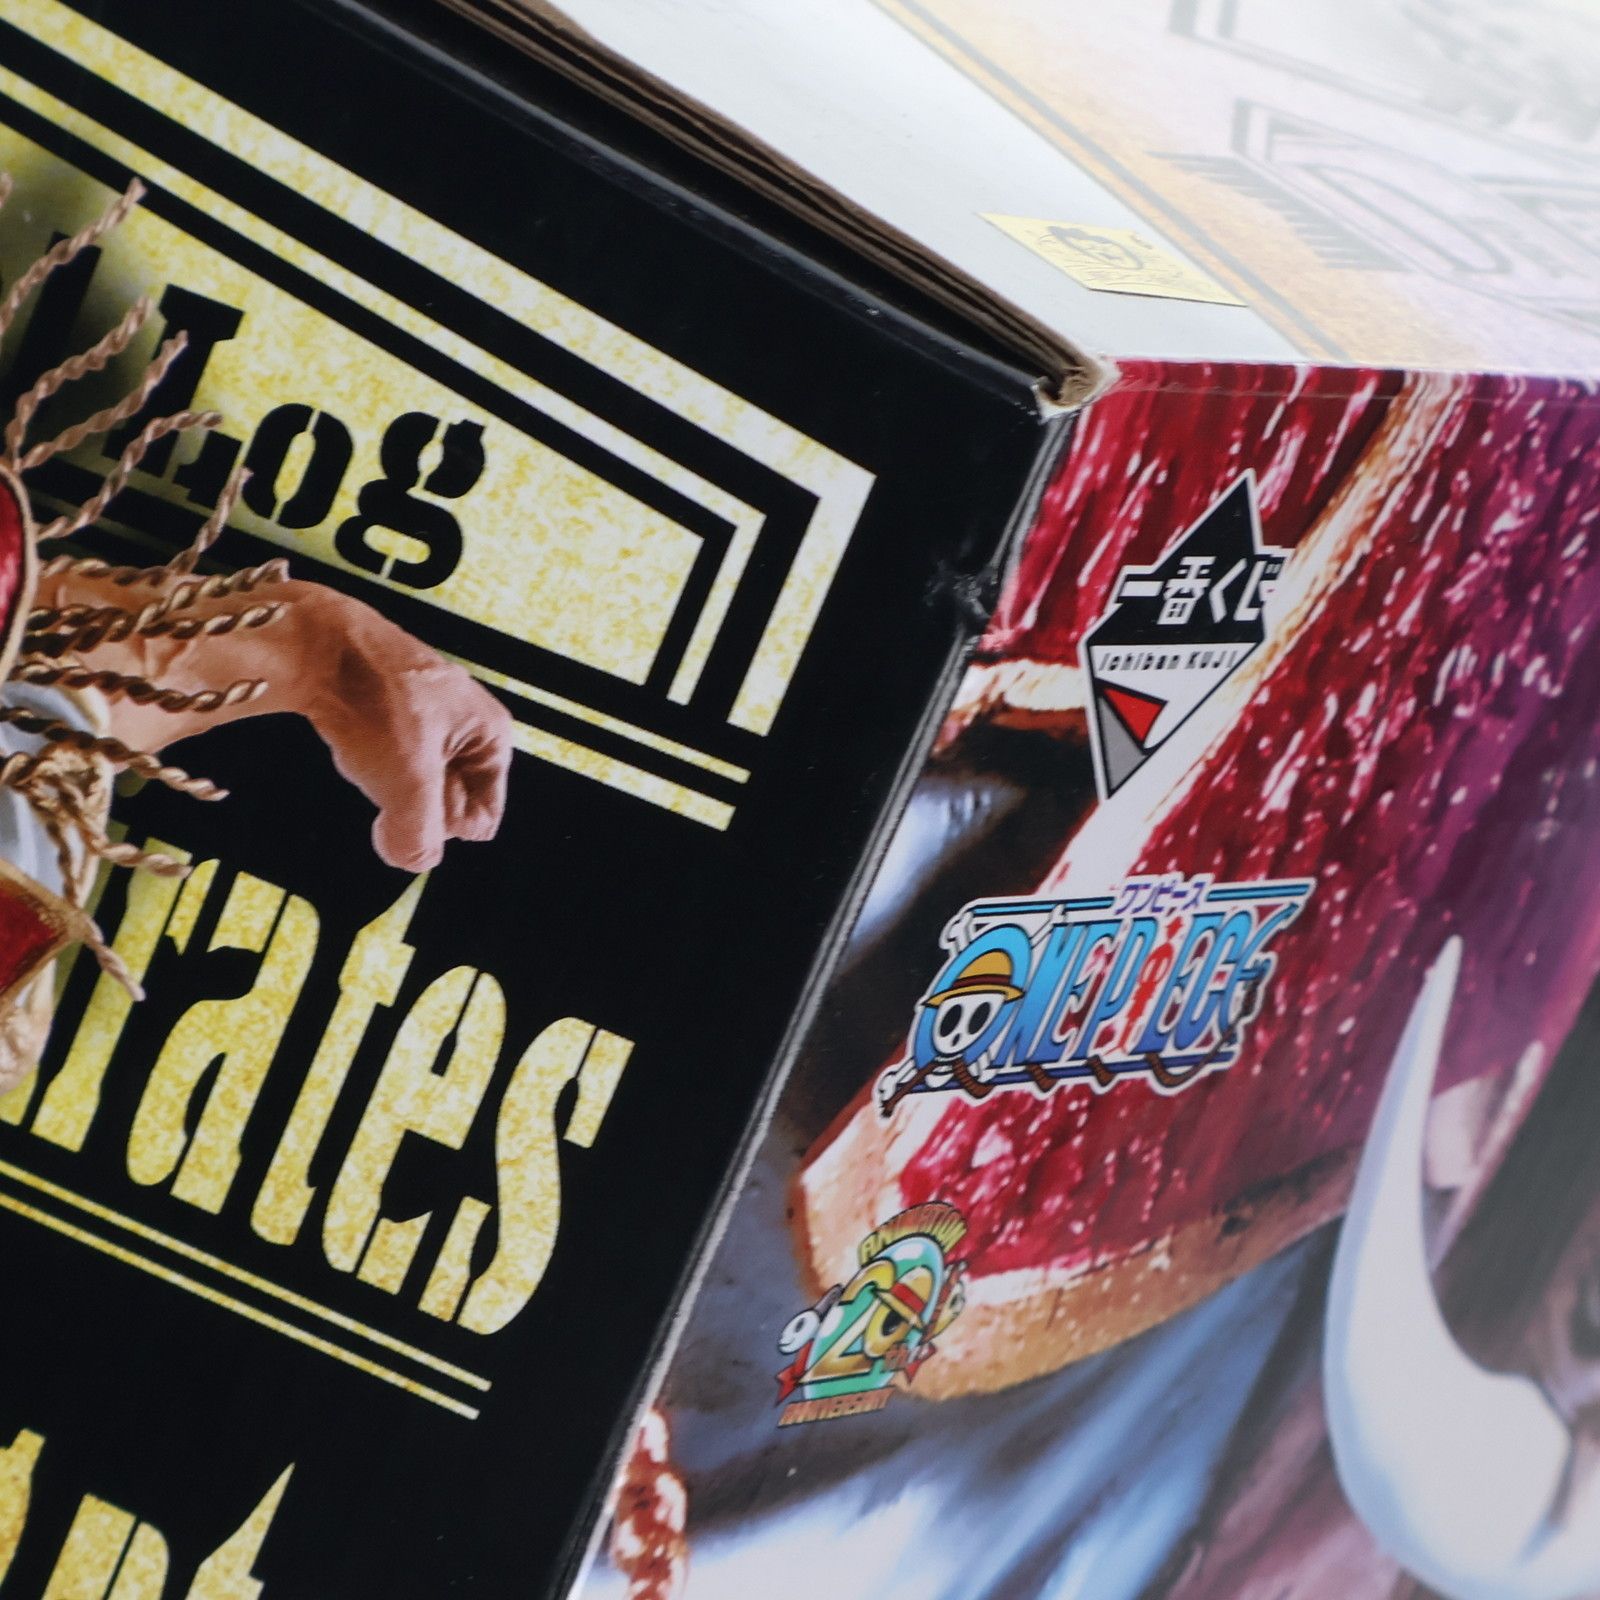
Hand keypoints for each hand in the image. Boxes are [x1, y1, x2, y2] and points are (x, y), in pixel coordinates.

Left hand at [38, 572, 514, 871]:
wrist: (315, 644)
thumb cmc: (372, 698)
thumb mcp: (405, 780)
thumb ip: (418, 835)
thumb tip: (415, 861)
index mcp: (492, 735)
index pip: (479, 822)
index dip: (440, 826)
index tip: (408, 799)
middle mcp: (470, 726)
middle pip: (448, 805)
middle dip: (414, 803)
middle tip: (388, 772)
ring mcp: (433, 717)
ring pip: (415, 785)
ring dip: (389, 783)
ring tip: (369, 750)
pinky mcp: (397, 711)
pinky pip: (391, 761)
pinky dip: (370, 762)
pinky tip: (355, 740)